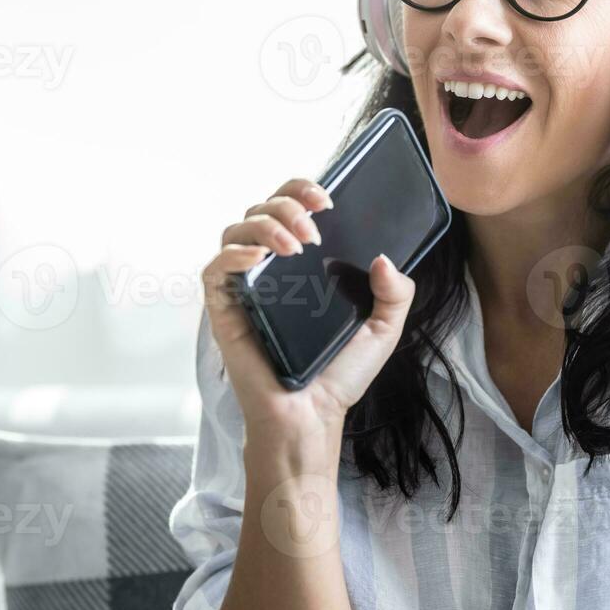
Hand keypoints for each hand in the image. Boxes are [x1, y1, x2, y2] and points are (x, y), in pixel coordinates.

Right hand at [200, 178, 417, 431]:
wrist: (313, 419)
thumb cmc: (339, 377)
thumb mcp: (383, 330)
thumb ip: (396, 294)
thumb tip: (384, 259)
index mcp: (303, 265)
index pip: (291, 209)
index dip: (301, 190)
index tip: (326, 200)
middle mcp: (271, 269)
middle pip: (261, 209)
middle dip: (286, 206)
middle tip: (314, 231)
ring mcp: (245, 287)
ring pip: (235, 229)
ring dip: (264, 224)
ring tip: (294, 245)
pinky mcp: (224, 310)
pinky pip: (213, 268)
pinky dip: (233, 253)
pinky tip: (258, 257)